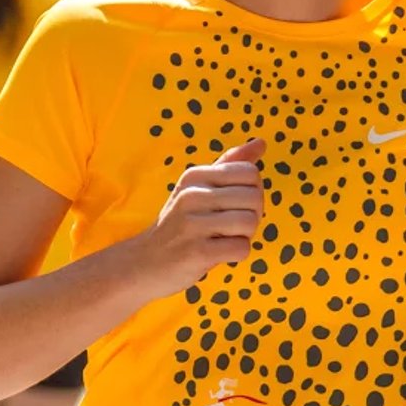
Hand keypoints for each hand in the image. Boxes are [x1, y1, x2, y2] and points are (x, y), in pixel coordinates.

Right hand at [136, 139, 266, 296]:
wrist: (144, 263)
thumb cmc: (180, 224)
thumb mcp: (198, 189)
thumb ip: (229, 165)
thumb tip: (261, 142)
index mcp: (194, 175)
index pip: (250, 172)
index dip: (252, 191)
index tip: (233, 206)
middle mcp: (191, 195)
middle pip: (254, 197)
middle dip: (252, 215)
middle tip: (230, 227)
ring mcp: (192, 224)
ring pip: (250, 222)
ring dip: (245, 236)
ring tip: (224, 239)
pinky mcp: (196, 252)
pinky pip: (241, 248)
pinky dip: (237, 254)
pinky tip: (219, 253)